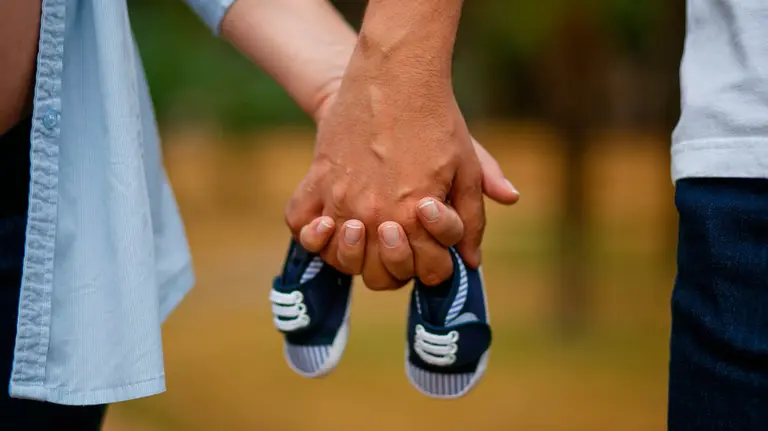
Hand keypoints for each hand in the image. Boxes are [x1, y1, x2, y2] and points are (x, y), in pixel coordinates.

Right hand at [285, 59, 490, 288]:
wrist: (394, 75)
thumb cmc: (437, 120)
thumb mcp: (468, 166)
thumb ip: (472, 218)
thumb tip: (472, 261)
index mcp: (415, 217)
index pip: (426, 273)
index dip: (436, 267)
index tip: (434, 247)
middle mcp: (374, 216)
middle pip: (377, 276)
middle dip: (396, 268)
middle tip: (402, 241)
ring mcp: (340, 199)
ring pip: (337, 258)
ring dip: (353, 257)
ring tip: (366, 232)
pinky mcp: (317, 179)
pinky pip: (299, 222)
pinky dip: (310, 232)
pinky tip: (328, 222)